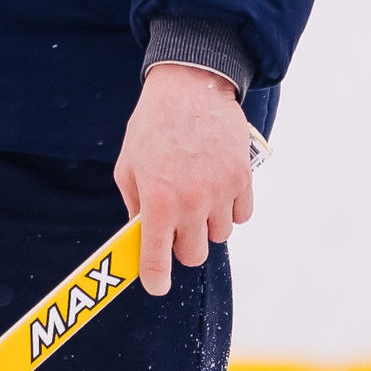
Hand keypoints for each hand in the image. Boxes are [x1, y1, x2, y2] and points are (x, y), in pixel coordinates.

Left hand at [113, 63, 253, 296]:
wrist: (190, 86)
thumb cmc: (153, 124)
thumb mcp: (128, 164)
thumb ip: (135, 204)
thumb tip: (142, 235)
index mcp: (158, 199)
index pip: (158, 258)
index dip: (156, 278)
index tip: (157, 284)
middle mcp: (191, 201)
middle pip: (194, 255)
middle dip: (183, 245)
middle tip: (176, 224)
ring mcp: (220, 191)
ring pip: (220, 235)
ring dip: (207, 224)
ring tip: (197, 194)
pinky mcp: (243, 178)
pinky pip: (242, 215)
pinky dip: (231, 209)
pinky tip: (217, 187)